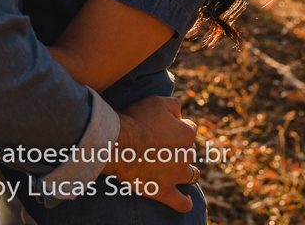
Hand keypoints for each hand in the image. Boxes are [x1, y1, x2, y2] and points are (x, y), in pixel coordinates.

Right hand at [104, 96, 197, 212]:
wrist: (115, 142)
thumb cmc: (135, 119)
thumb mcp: (157, 101)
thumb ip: (175, 106)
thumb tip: (181, 116)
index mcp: (187, 133)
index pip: (189, 128)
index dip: (176, 126)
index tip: (162, 128)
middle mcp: (186, 155)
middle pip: (188, 151)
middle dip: (177, 148)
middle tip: (158, 146)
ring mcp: (175, 175)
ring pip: (190, 175)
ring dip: (183, 171)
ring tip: (171, 168)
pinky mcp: (163, 190)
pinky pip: (181, 202)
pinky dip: (185, 202)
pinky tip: (184, 200)